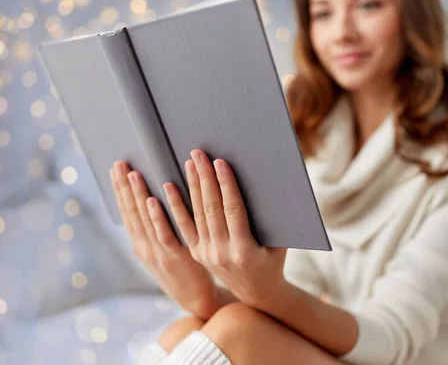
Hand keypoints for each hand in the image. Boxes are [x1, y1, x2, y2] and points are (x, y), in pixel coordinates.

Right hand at [110, 161, 219, 318]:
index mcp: (141, 245)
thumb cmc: (185, 270)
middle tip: (119, 164)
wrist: (198, 300)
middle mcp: (145, 248)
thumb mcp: (165, 250)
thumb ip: (158, 228)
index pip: (127, 212)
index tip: (116, 169)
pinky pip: (165, 234)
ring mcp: (158, 254)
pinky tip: (153, 200)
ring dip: (138, 196)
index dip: (121, 190)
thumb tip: (151, 200)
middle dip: (124, 187)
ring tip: (133, 174)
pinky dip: (157, 217)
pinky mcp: (175, 259)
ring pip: (144, 221)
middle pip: (131, 213)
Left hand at [166, 149, 287, 306]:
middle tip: (199, 154)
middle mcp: (222, 253)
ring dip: (192, 186)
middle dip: (205, 178)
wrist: (257, 292)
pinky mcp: (197, 253)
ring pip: (197, 214)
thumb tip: (265, 180)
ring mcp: (207, 254)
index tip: (220, 163)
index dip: (226, 185)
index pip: (233, 210)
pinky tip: (168, 187)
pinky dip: (176, 205)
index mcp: (244, 250)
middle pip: (211, 208)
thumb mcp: (279, 241)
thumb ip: (270, 216)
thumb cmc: (273, 259)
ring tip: (189, 162)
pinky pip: (184, 226)